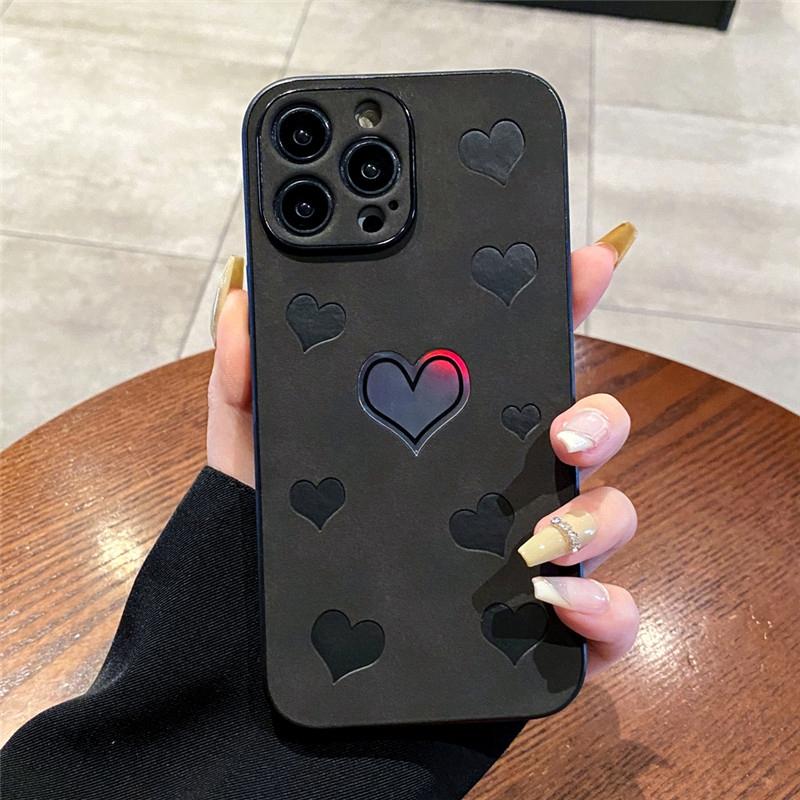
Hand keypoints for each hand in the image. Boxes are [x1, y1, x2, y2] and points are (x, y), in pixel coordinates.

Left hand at [208, 228, 638, 676]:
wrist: (278, 675)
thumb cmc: (281, 551)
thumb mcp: (254, 457)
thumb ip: (246, 383)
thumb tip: (244, 303)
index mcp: (452, 432)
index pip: (519, 359)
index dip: (563, 307)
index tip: (585, 265)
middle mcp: (500, 486)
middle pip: (586, 432)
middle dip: (598, 416)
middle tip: (562, 431)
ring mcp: (527, 556)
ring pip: (608, 518)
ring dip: (599, 516)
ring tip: (541, 534)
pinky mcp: (538, 631)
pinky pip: (605, 619)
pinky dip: (603, 610)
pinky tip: (560, 602)